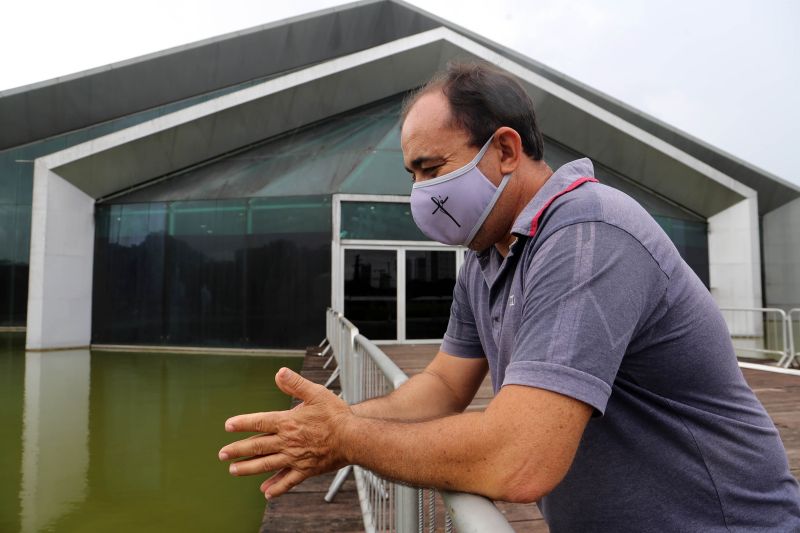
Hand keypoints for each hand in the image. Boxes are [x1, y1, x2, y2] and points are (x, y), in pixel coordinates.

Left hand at [218, 367, 351, 498]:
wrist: (353, 438)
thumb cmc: (336, 415)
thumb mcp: (316, 393)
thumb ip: (296, 384)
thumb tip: (279, 373)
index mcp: (288, 422)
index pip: (260, 423)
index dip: (243, 423)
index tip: (228, 426)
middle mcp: (287, 442)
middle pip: (258, 446)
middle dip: (238, 450)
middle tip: (222, 454)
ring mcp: (295, 458)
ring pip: (267, 465)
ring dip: (248, 468)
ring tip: (233, 471)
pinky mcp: (305, 470)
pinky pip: (287, 481)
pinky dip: (276, 487)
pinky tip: (266, 493)